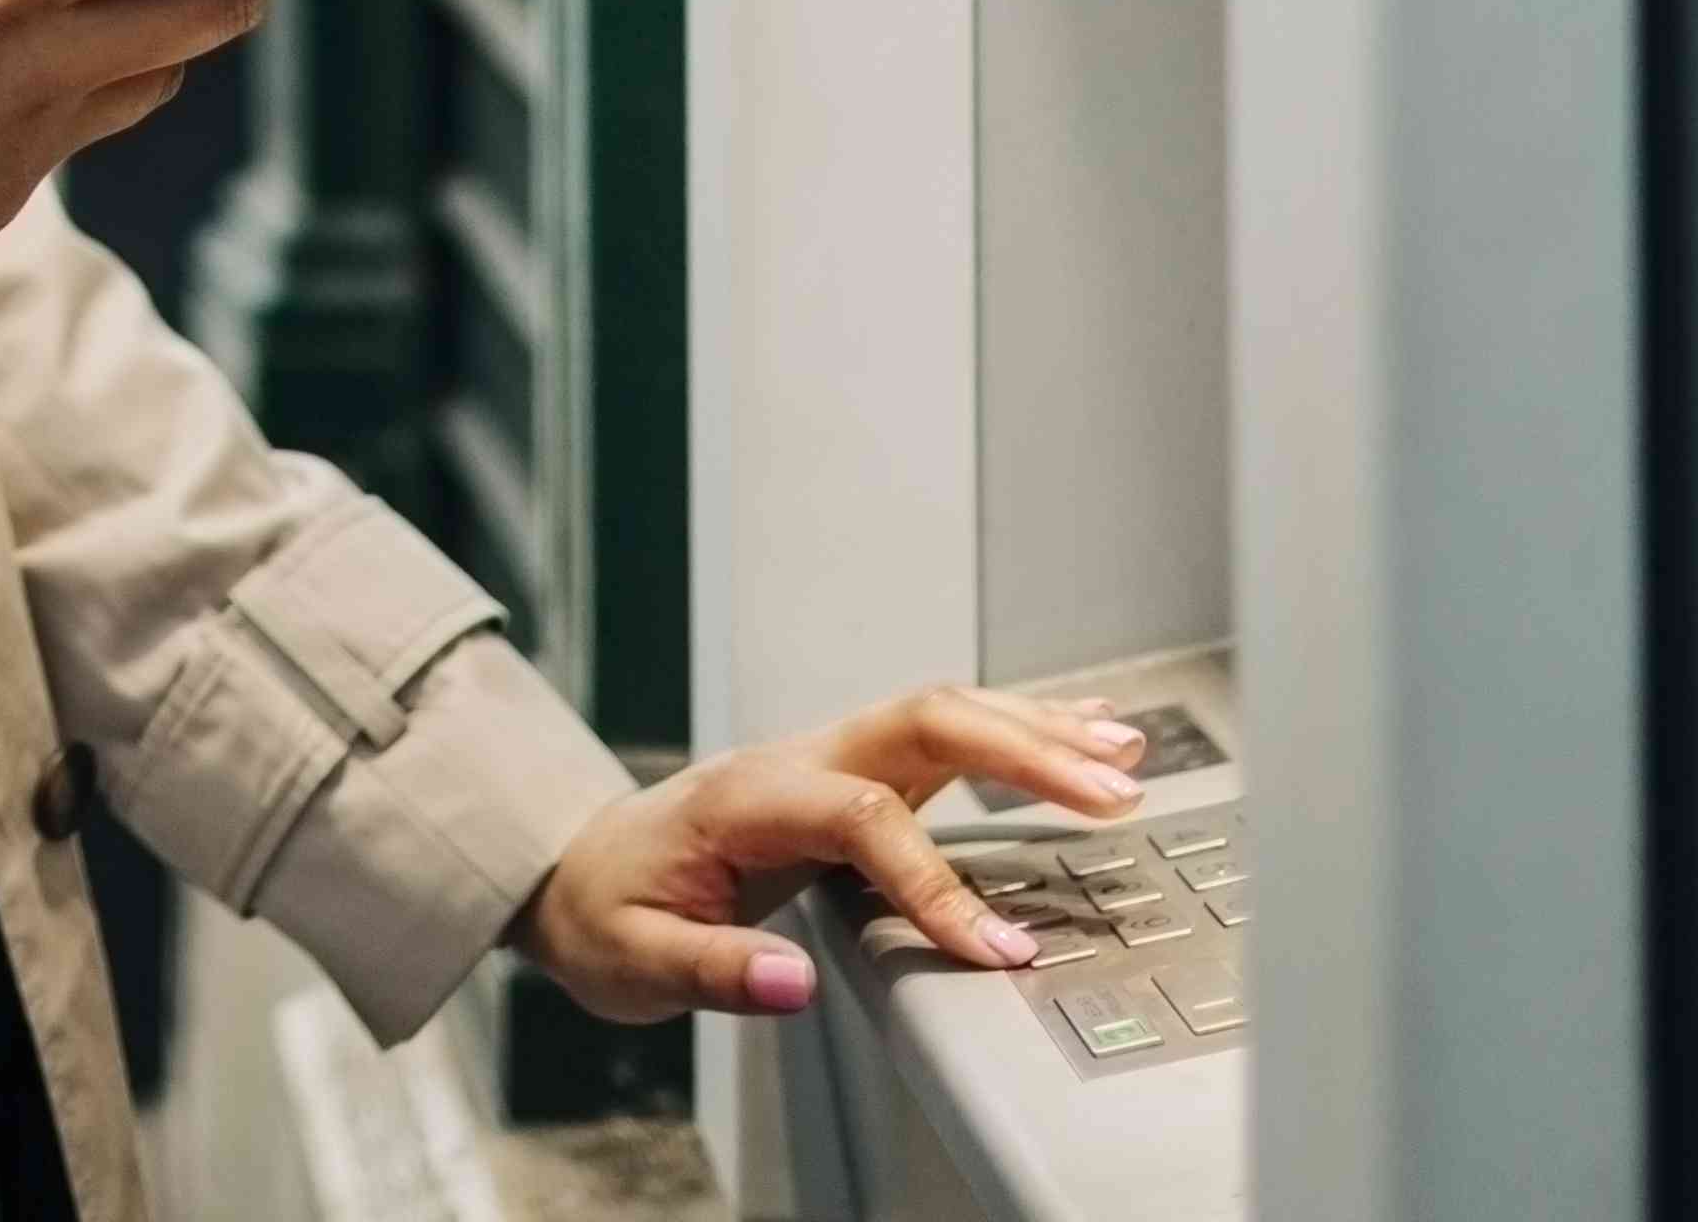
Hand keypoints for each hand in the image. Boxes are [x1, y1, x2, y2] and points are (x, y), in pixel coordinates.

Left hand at [513, 688, 1151, 1017]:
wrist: (571, 870)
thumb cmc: (604, 914)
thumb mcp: (632, 959)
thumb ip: (712, 968)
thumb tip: (790, 983)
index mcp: (748, 798)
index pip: (865, 819)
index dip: (937, 883)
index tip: (997, 951)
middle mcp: (794, 759)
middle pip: (923, 721)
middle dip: (1024, 752)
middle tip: (1113, 797)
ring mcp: (824, 756)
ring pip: (943, 713)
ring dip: (1036, 728)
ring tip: (1126, 756)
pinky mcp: (849, 772)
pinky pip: (942, 734)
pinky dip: (1015, 729)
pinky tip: (1077, 733)